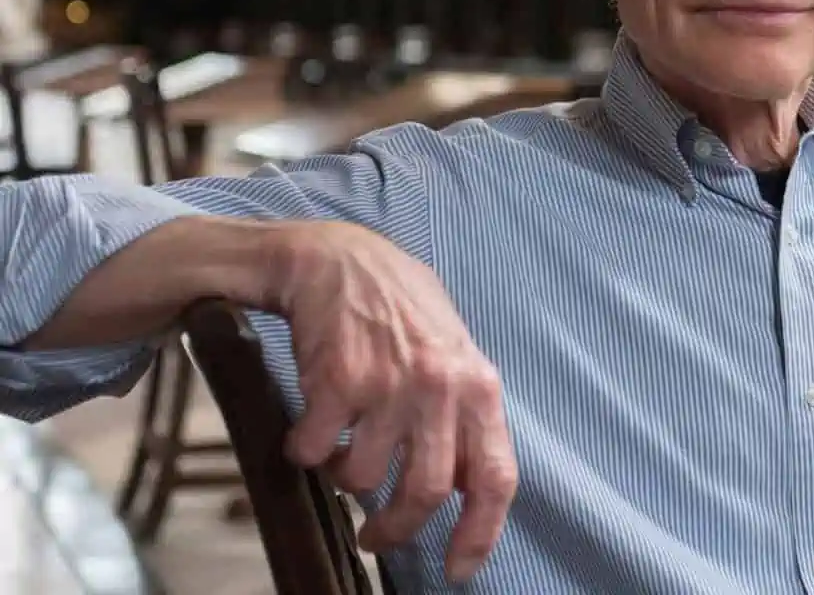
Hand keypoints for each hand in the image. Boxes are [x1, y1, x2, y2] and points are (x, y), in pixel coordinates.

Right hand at [266, 222, 516, 582]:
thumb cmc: (399, 313)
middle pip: (425, 493)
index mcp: (479, 387)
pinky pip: (313, 452)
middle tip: (377, 537)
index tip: (459, 570)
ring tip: (340, 448)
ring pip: (360, 478)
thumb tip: (463, 488)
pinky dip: (305, 450)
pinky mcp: (336, 384)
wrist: (338, 261)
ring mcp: (389, 386)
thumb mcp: (452, 357)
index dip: (480, 534)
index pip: (496, 477)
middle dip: (396, 530)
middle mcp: (441, 388)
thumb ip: (462, 417)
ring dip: (343, 476)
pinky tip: (312, 425)